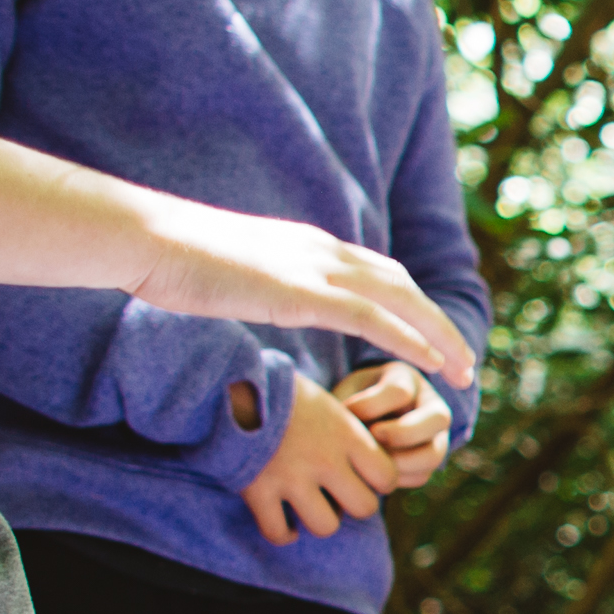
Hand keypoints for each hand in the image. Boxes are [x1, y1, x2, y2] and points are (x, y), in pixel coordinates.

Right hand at [127, 200, 479, 391]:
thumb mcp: (235, 271)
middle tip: (465, 360)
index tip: (431, 332)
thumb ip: (263, 282)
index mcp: (309, 244)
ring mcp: (315, 269)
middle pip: (402, 285)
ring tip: (464, 372)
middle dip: (438, 323)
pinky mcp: (302, 292)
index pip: (377, 271)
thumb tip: (263, 295)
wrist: (149, 241)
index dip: (411, 303)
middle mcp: (323, 250)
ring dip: (439, 337)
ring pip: (401, 302)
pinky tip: (432, 364)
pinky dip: (410, 340)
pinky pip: (373, 319)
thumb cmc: (175, 261)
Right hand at [238, 372, 400, 543]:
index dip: (379, 481)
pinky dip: (283, 533)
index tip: (365, 476)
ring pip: (326, 527)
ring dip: (320, 520)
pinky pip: (278, 532)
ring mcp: (290, 478)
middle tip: (339, 494)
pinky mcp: (258, 492)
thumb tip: (374, 463)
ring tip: (311, 506)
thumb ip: (352, 436)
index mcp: (346, 435)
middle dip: (354, 505)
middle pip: (364, 508)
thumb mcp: (329, 406)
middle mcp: (324, 460)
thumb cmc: (283, 393)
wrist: (230, 383)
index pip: (387, 478)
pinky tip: (285, 524)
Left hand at [336, 360, 454, 488]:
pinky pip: (421, 476)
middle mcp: (432, 406)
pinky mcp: (427, 462)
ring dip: (401, 462)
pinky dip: (397, 479)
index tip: (347, 412)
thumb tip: (354, 435)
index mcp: (407, 379)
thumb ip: (350, 407)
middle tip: (373, 437)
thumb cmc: (350, 399)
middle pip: (439, 418)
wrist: (357, 419)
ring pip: (434, 454)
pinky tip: (372, 476)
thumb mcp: (347, 392)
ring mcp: (437, 436)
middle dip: (403, 432)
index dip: (372, 404)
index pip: (400, 391)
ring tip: (371, 463)